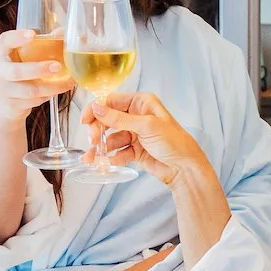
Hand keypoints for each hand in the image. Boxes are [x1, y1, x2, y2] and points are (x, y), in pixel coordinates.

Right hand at [0, 29, 74, 124]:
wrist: (3, 104)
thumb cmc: (17, 73)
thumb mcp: (24, 56)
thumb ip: (42, 43)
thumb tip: (62, 32)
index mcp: (0, 52)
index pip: (5, 41)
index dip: (18, 37)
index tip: (33, 35)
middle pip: (16, 71)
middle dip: (38, 69)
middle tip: (58, 66)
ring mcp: (3, 89)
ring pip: (29, 90)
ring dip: (52, 87)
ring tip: (68, 83)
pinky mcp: (11, 104)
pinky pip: (33, 101)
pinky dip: (48, 96)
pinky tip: (56, 91)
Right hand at [84, 91, 211, 185]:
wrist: (185, 169)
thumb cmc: (173, 142)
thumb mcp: (146, 126)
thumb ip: (119, 118)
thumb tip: (96, 108)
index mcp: (141, 103)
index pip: (111, 101)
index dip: (96, 109)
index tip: (85, 121)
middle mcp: (137, 116)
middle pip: (108, 120)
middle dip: (98, 131)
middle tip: (93, 142)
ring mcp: (135, 134)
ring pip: (111, 138)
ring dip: (101, 148)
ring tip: (93, 159)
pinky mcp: (135, 150)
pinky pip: (117, 151)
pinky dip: (111, 157)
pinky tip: (107, 163)